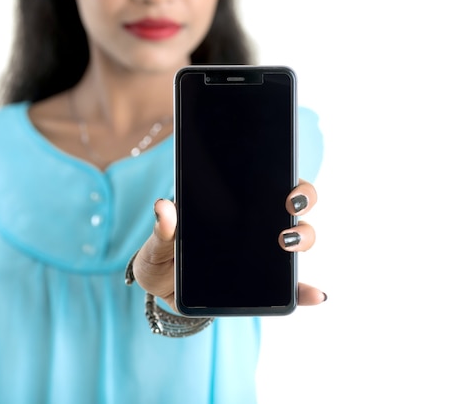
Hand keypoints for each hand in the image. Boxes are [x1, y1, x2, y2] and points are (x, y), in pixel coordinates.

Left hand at [132, 179, 325, 311]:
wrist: (162, 292)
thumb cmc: (162, 258)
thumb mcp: (158, 243)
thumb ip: (163, 228)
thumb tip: (164, 206)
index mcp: (233, 207)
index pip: (270, 184)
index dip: (288, 178)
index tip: (286, 185)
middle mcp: (256, 226)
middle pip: (294, 205)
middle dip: (302, 199)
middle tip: (289, 206)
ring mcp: (263, 255)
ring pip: (299, 238)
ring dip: (303, 237)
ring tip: (287, 244)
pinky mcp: (265, 286)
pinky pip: (293, 288)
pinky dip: (308, 292)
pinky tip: (317, 295)